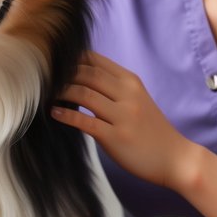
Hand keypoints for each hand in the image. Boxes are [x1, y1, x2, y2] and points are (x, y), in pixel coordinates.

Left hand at [51, 51, 190, 190]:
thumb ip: (114, 86)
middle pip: (86, 73)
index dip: (70, 58)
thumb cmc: (151, 130)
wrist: (176, 158)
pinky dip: (66, 115)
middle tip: (41, 78)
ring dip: (60, 92)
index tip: (52, 63)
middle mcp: (127, 94)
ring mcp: (123, 115)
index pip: (95, 60)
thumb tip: (81, 76)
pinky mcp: (116, 137)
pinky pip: (85, 121)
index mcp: (130, 82)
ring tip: (43, 94)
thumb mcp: (137, 99)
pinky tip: (54, 113)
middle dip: (61, 74)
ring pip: (83, 94)